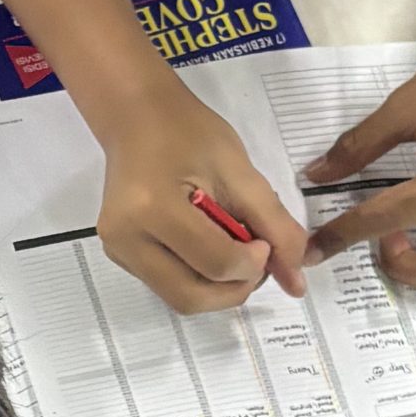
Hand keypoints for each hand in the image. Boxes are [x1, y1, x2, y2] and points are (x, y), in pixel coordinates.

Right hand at [95, 78, 308, 312]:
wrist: (137, 117)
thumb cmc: (188, 132)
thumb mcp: (240, 172)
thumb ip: (274, 226)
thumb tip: (297, 283)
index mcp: (152, 209)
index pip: (216, 264)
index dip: (254, 263)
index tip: (264, 239)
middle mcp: (125, 238)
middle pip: (192, 297)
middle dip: (236, 288)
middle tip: (254, 258)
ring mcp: (118, 251)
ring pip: (180, 299)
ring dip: (218, 289)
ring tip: (234, 253)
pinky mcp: (119, 256)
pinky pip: (168, 286)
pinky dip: (199, 279)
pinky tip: (208, 247)